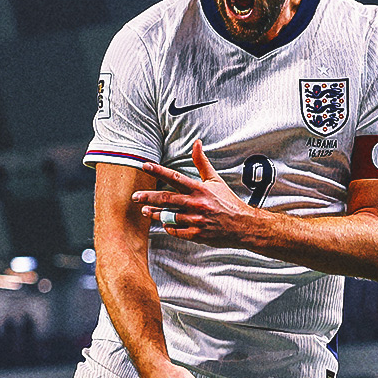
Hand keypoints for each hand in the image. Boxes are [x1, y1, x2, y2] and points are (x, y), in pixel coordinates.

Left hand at [132, 142, 261, 246]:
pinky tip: (164, 223)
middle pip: (166, 199)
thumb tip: (196, 143)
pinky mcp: (197, 234)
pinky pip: (176, 231)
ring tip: (145, 211)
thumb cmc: (227, 202)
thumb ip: (202, 162)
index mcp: (199, 189)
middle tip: (135, 197)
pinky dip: (169, 227)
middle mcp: (196, 204)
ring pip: (168, 216)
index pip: (175, 177)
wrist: (242, 225)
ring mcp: (196, 220)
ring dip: (155, 213)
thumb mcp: (215, 180)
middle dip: (148, 197)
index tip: (145, 166)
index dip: (158, 171)